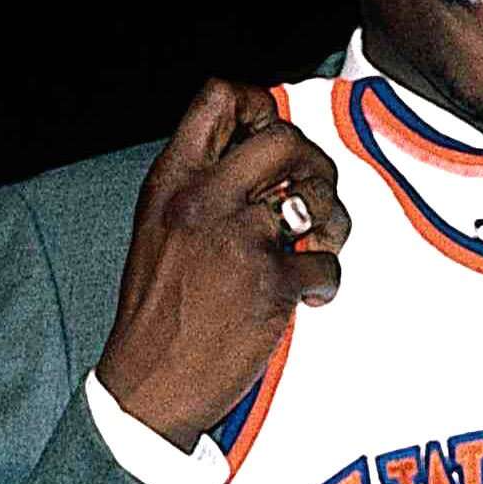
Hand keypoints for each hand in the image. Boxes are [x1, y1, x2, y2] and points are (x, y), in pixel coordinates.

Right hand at [96, 79, 350, 448]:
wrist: (148, 386)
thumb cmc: (156, 313)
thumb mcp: (157, 229)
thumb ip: (198, 187)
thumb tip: (253, 157)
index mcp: (171, 182)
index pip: (218, 97)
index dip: (260, 106)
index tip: (271, 139)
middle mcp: (204, 200)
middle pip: (284, 138)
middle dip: (313, 165)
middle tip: (311, 199)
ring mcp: (240, 240)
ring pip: (318, 196)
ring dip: (333, 219)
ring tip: (318, 244)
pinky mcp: (272, 283)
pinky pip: (327, 263)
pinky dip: (325, 282)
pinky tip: (306, 297)